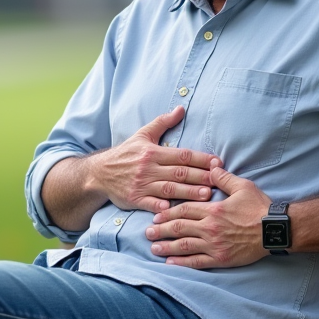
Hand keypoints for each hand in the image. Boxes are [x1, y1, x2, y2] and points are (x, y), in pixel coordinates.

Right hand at [85, 106, 221, 214]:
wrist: (100, 173)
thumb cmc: (125, 154)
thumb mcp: (142, 134)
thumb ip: (163, 122)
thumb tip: (181, 108)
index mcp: (153, 152)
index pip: (182, 155)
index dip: (201, 159)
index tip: (218, 162)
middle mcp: (148, 168)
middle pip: (179, 172)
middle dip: (200, 176)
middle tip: (218, 180)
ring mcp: (142, 184)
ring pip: (169, 189)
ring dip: (189, 192)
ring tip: (206, 195)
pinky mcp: (135, 199)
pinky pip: (151, 204)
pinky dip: (163, 207)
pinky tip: (176, 209)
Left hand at [144, 165, 272, 268]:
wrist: (275, 230)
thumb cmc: (259, 207)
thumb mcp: (242, 186)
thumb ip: (223, 177)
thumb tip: (211, 166)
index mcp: (213, 210)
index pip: (184, 210)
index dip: (167, 213)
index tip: (156, 216)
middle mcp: (210, 228)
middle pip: (179, 228)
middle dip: (162, 230)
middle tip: (148, 232)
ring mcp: (214, 245)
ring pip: (184, 246)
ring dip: (167, 247)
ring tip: (153, 248)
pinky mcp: (220, 258)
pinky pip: (197, 262)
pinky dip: (182, 263)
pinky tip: (170, 263)